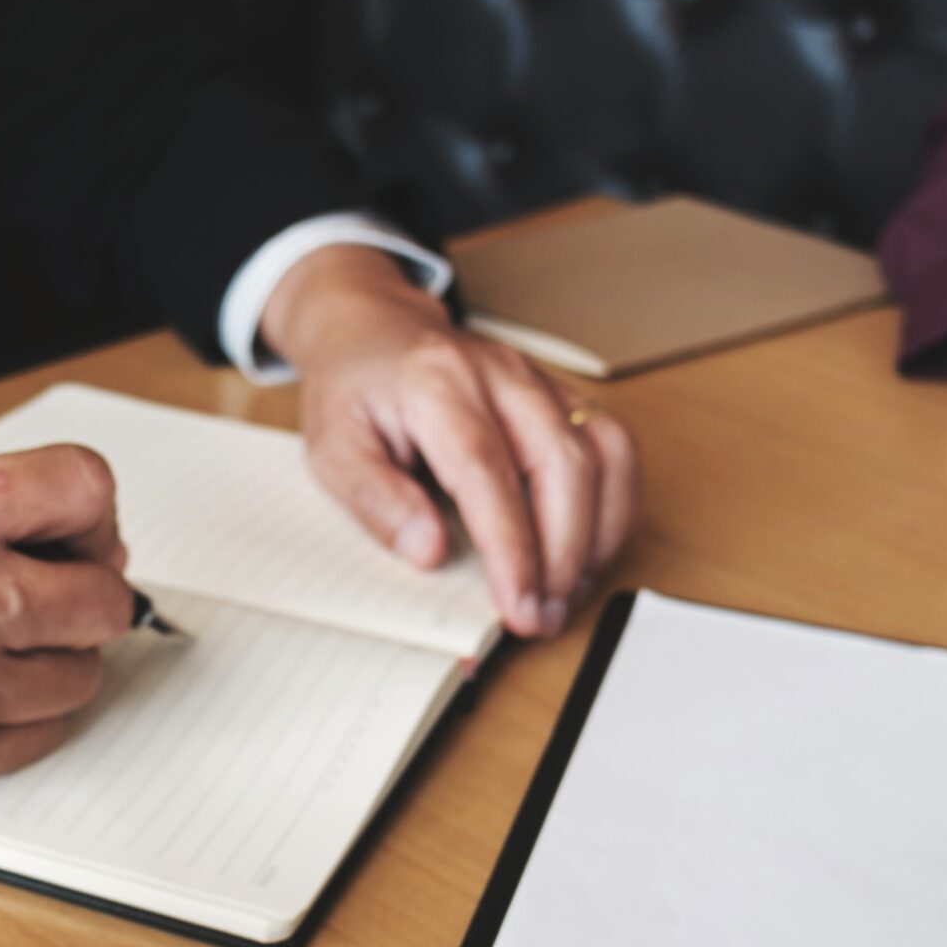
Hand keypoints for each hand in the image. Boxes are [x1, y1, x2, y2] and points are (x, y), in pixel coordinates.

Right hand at [0, 446, 135, 811]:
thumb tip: (64, 528)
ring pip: (83, 670)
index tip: (76, 521)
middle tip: (53, 579)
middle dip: (85, 581)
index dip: (88, 506)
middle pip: (103, 592)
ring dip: (58, 652)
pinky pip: (47, 731)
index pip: (82, 489)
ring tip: (4, 637)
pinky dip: (30, 709)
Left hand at [264, 244, 640, 635]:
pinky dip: (613, 508)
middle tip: (542, 617)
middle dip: (563, 554)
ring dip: (598, 534)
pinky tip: (587, 554)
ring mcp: (539, 381)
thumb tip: (430, 553)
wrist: (373, 330)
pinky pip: (614, 448)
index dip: (512, 546)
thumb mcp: (332, 449)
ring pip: (605, 453)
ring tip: (566, 594)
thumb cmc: (354, 392)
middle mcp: (499, 374)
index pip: (487, 470)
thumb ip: (377, 500)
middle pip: (563, 462)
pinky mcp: (562, 395)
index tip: (518, 605)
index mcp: (435, 383)